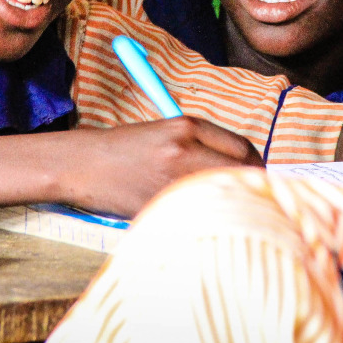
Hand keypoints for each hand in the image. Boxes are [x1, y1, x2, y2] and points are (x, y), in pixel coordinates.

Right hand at [64, 117, 263, 217]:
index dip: (257, 164)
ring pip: (223, 192)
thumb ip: (203, 144)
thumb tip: (244, 165)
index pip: (242, 147)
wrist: (84, 164)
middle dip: (253, 184)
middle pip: (241, 170)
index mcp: (186, 125)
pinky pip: (197, 211)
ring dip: (233, 202)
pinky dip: (205, 216)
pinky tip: (200, 218)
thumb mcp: (166, 132)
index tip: (258, 175)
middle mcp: (183, 149)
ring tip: (231, 208)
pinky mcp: (160, 203)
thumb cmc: (127, 149)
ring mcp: (172, 178)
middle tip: (255, 195)